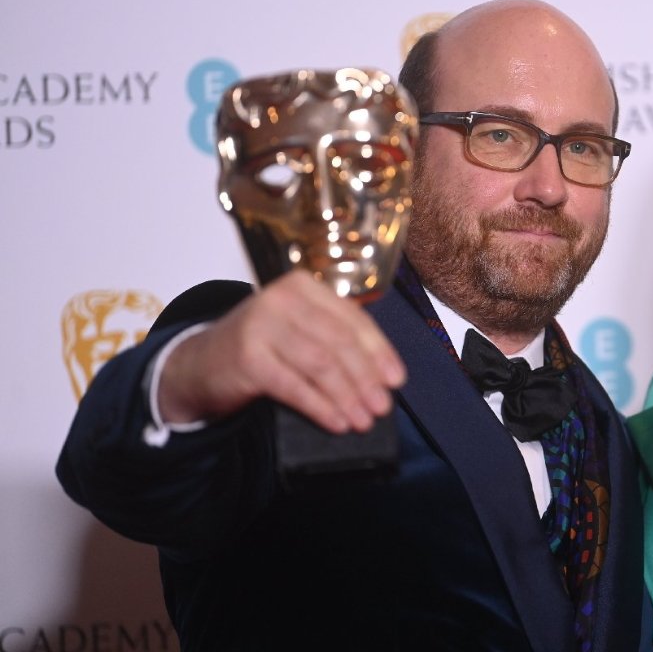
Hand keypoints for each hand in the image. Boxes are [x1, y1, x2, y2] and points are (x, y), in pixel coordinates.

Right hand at [156, 270, 405, 433]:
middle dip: (366, 379)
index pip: (352, 319)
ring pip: (321, 364)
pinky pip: (294, 386)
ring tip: (363, 420)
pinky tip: (336, 422)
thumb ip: (335, 339)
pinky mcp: (247, 357)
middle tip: (382, 406)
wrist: (199, 364)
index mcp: (303, 287)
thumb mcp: (299, 331)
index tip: (396, 380)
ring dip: (347, 396)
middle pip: (339, 343)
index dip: (379, 351)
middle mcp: (282, 299)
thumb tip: (384, 375)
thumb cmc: (261, 348)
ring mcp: (261, 326)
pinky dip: (320, 406)